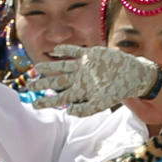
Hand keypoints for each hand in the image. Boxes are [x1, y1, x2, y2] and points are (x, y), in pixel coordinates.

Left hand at [30, 44, 159, 116]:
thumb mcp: (102, 104)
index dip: (47, 101)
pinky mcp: (89, 55)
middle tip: (28, 85)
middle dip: (43, 83)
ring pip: (61, 66)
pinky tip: (53, 51)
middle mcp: (78, 79)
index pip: (60, 97)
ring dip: (49, 67)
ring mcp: (83, 67)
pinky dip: (64, 50)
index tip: (33, 104)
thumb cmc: (118, 91)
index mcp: (80, 91)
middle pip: (56, 81)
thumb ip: (85, 110)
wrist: (133, 75)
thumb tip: (68, 111)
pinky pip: (73, 51)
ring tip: (36, 68)